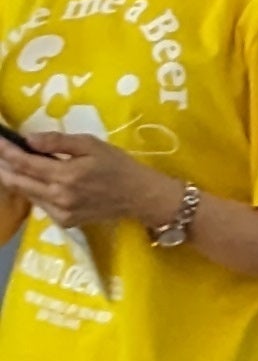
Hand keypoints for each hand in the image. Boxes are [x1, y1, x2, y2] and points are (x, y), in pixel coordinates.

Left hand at [0, 131, 173, 233]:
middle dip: (2, 167)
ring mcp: (59, 212)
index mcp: (66, 175)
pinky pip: (40, 204)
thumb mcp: (92, 145)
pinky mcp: (64, 221)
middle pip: (17, 182)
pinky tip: (32, 181)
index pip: (25, 163)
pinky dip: (32, 191)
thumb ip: (58, 142)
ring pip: (26, 194)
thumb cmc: (119, 165)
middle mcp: (58, 197)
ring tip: (5, 166)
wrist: (140, 196)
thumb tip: (28, 139)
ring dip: (14, 179)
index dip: (7, 151)